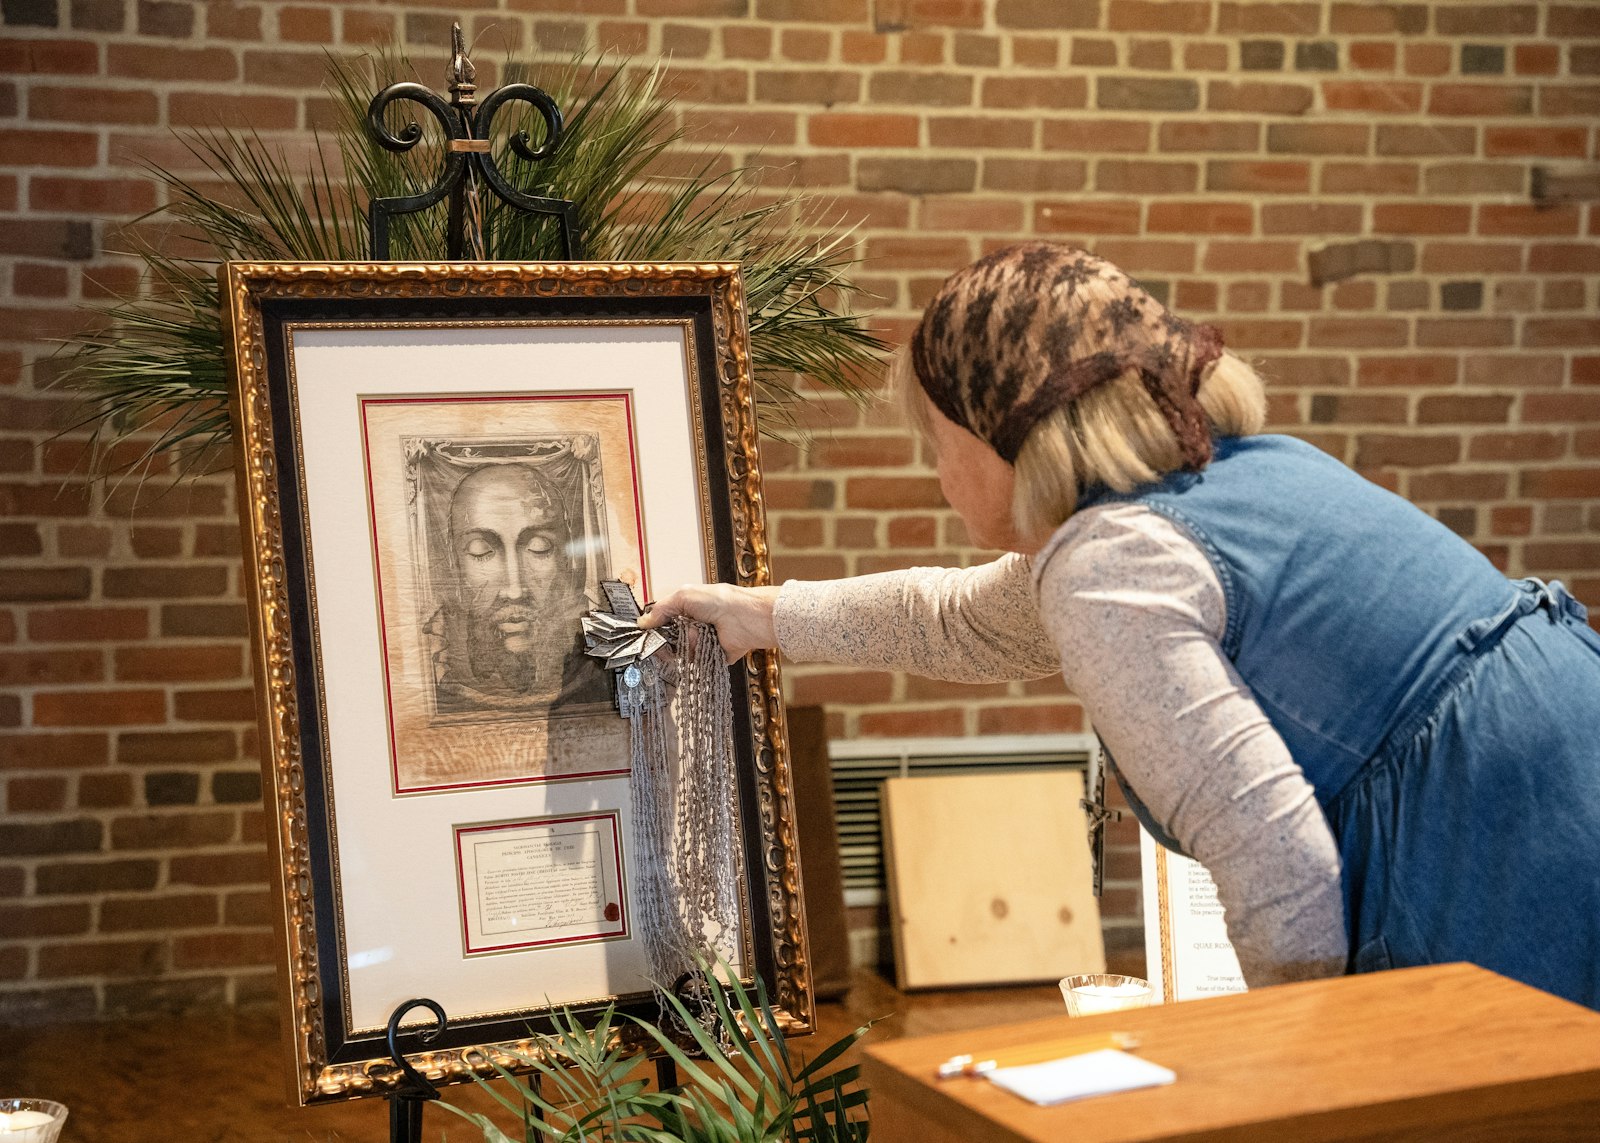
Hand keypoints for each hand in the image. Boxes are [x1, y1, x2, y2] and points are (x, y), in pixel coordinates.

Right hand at [639, 583, 780, 663]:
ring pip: (683, 652)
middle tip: (671, 638)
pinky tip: (705, 648)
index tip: (647, 634)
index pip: (664, 622)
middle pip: (670, 641)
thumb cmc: (719, 601)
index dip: (655, 629)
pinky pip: (698, 663)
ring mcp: (703, 642)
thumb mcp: (684, 596)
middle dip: (668, 641)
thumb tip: (643, 622)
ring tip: (698, 637)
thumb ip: (661, 609)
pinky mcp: (713, 657)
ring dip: (687, 645)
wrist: (745, 617)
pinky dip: (699, 657)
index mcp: (687, 610)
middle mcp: (694, 626)